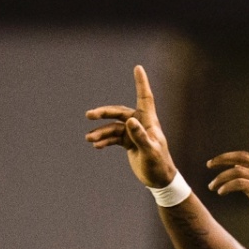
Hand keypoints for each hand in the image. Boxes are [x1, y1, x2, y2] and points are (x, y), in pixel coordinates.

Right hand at [85, 65, 178, 188]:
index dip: (141, 83)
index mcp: (149, 122)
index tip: (138, 68)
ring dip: (101, 132)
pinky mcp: (129, 143)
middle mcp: (140, 124)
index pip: (145, 98)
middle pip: (120, 113)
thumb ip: (140, 136)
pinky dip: (104, 141)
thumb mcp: (150, 152)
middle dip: (104, 113)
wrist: (159, 180)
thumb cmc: (158, 164)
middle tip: (89, 115)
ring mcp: (133, 133)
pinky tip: (97, 146)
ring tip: (89, 139)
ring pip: (113, 128)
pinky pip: (113, 138)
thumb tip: (129, 120)